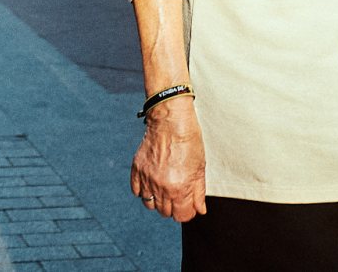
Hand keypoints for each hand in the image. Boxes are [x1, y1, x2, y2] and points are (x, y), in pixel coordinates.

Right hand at [130, 98, 206, 222]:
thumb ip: (199, 192)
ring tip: (165, 189)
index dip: (187, 212)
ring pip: (149, 204)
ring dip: (158, 201)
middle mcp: (162, 187)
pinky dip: (143, 190)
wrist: (171, 120)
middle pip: (165, 212)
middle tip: (178, 194)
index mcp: (180, 188)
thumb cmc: (189, 141)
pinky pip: (136, 190)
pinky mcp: (137, 169)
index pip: (181, 216)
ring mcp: (147, 178)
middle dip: (174, 206)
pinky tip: (152, 182)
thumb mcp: (200, 168)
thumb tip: (199, 209)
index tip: (189, 206)